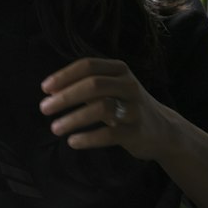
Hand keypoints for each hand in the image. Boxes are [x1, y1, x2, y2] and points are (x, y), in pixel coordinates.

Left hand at [40, 57, 170, 160]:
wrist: (163, 130)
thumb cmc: (127, 106)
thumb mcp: (111, 89)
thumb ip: (85, 87)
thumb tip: (51, 92)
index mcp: (120, 70)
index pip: (88, 66)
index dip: (64, 76)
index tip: (45, 89)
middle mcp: (129, 85)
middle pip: (93, 84)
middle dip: (65, 97)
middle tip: (44, 108)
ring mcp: (135, 108)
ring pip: (101, 108)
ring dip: (73, 118)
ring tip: (55, 128)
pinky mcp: (136, 131)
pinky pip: (109, 134)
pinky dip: (88, 138)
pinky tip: (73, 141)